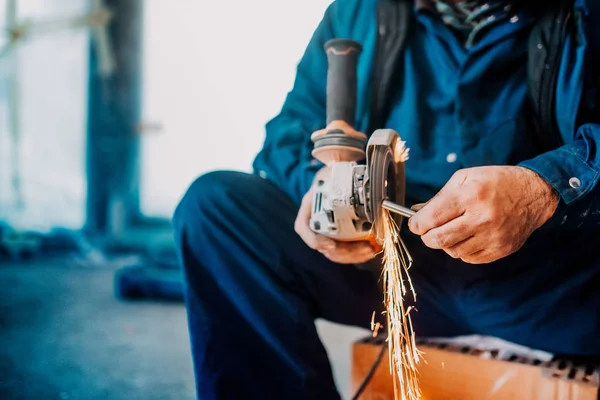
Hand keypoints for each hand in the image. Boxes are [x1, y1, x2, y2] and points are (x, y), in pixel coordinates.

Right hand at [294, 168, 376, 263]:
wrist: (344, 174)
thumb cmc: (337, 171)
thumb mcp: (334, 168)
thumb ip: (338, 168)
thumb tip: (351, 166)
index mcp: (309, 205)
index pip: (303, 227)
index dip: (314, 239)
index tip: (330, 244)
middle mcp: (315, 221)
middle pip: (322, 246)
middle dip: (343, 252)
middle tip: (363, 248)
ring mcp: (327, 230)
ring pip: (335, 253)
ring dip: (353, 255)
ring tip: (371, 250)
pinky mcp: (340, 236)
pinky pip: (345, 251)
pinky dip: (358, 253)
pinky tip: (372, 249)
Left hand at [408, 166, 558, 263]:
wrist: (535, 194)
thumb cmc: (496, 182)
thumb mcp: (465, 178)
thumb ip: (439, 197)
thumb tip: (415, 212)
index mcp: (470, 196)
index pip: (431, 218)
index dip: (417, 224)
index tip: (415, 224)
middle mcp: (482, 218)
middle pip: (438, 240)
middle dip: (427, 236)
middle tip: (428, 230)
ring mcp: (493, 236)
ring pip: (452, 251)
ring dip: (446, 243)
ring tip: (454, 229)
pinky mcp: (501, 249)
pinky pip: (469, 258)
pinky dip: (462, 249)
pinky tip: (469, 236)